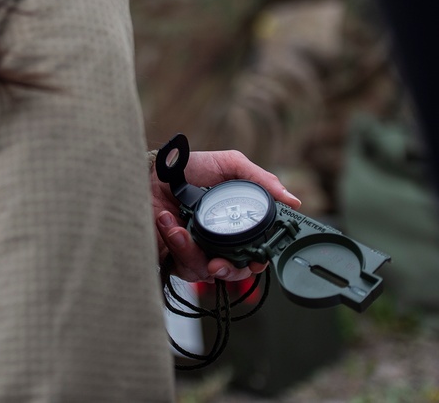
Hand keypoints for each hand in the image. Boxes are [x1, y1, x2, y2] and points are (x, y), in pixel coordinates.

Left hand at [150, 149, 300, 283]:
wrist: (147, 173)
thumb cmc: (185, 170)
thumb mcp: (228, 165)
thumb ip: (260, 179)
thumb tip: (292, 200)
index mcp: (233, 224)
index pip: (253, 250)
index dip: (259, 258)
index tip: (258, 256)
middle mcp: (215, 243)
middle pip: (234, 271)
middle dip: (232, 270)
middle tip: (222, 261)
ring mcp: (193, 252)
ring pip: (206, 272)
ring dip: (194, 252)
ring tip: (181, 227)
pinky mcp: (172, 258)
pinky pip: (181, 265)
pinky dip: (176, 244)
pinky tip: (168, 223)